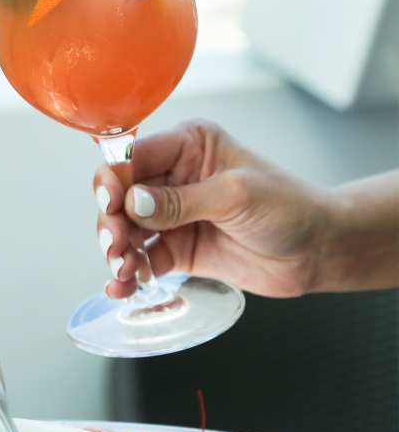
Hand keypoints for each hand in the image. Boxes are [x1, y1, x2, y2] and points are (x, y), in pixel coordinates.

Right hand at [94, 120, 336, 298]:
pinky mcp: (175, 248)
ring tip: (124, 271)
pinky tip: (122, 286)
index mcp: (187, 145)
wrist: (320, 251)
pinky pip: (140, 259)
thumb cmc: (291, 208)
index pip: (133, 157)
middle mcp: (172, 176)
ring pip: (124, 229)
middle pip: (119, 196)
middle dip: (112, 222)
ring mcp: (170, 214)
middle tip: (118, 246)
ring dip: (117, 251)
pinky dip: (127, 274)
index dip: (114, 180)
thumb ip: (181, 200)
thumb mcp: (236, 195)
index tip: (112, 204)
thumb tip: (132, 203)